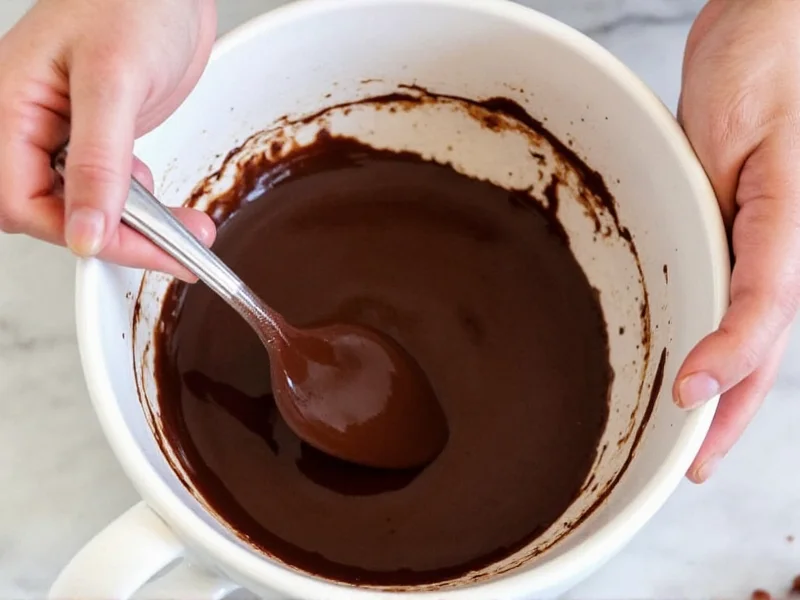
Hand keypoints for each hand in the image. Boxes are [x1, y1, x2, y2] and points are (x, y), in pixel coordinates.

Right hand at [0, 0, 217, 278]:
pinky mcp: (96, 140)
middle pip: (49, 213)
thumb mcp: (114, 81)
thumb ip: (98, 161)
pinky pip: (106, 190)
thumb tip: (86, 231)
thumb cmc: (131, 1)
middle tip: (172, 246)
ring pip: (82, 207)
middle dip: (112, 234)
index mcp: (10, 108)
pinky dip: (138, 206)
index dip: (77, 230)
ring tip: (185, 228)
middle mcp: (29, 126)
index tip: (134, 247)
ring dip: (134, 226)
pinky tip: (161, 202)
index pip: (23, 202)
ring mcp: (62, 135)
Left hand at [677, 0, 799, 481]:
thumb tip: (723, 298)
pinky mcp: (742, 222)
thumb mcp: (742, 142)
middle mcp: (786, 245)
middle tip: (690, 464)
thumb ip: (741, 218)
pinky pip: (732, 289)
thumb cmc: (766, 63)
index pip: (763, 317)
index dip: (730, 364)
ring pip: (750, 331)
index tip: (689, 400)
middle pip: (763, 346)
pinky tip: (691, 357)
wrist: (770, 23)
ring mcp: (767, 238)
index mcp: (791, 230)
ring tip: (688, 434)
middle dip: (730, 410)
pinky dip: (716, 335)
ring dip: (726, 387)